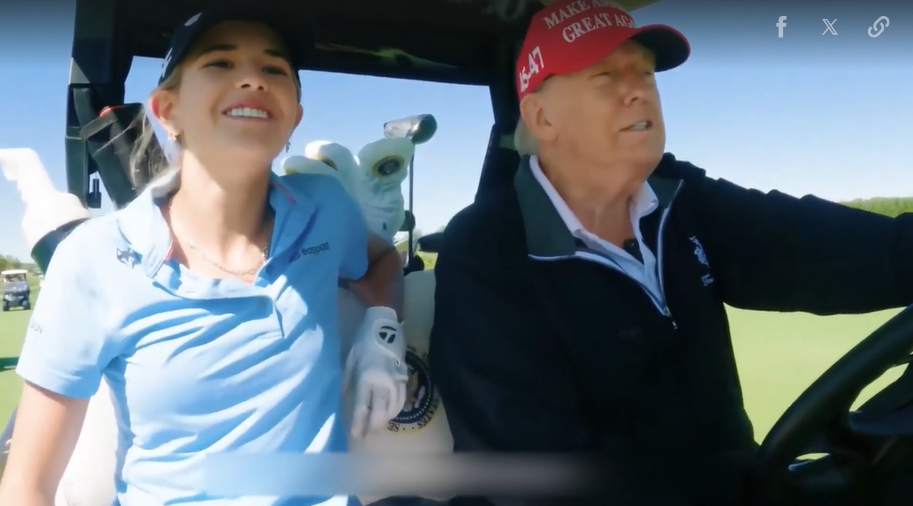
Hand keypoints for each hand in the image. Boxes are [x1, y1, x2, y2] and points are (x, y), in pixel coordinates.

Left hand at [344, 307, 408, 438]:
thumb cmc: (362, 345)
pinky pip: (401, 400)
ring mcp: (395, 381)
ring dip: (384, 419)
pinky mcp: (403, 378)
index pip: (361, 407)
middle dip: (373, 426)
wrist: (384, 329)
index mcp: (365, 378)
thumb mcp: (349, 363)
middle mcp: (382, 383)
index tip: (355, 435)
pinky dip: (394, 410)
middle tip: (367, 436)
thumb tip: (348, 402)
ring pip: (392, 408)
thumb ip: (349, 384)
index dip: (358, 423)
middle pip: (380, 412)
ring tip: (375, 426)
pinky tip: (389, 413)